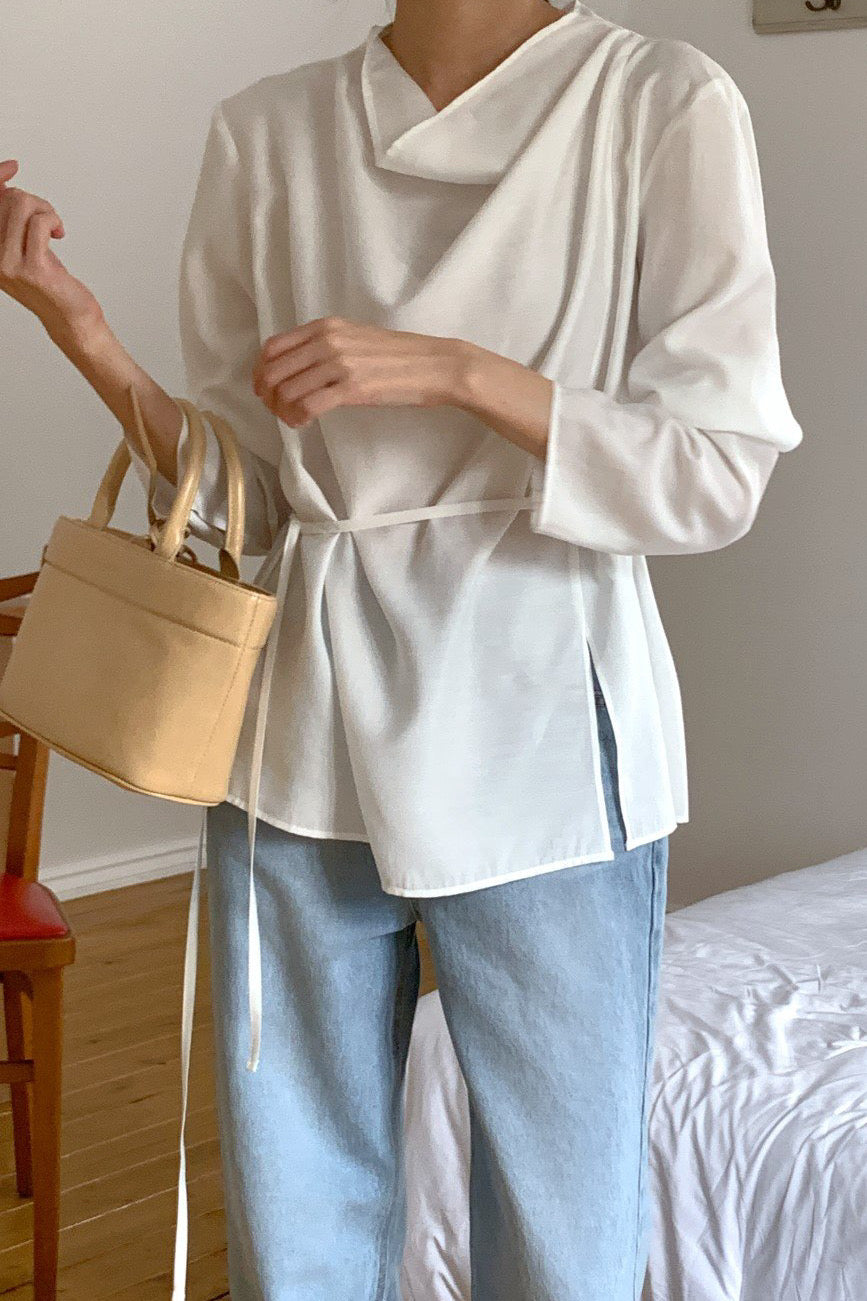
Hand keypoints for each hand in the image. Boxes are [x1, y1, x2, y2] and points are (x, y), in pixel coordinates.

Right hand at [0, 158, 104, 344]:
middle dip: (34, 201)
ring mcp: (8, 264)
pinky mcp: (32, 269)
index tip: (12, 167)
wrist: (69, 319)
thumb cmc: (49, 282)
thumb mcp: (22, 244)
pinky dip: (53, 220)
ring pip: (22, 206)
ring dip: (45, 210)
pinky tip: (59, 234)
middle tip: (48, 218)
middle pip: (7, 200)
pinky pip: (40, 223)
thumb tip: (6, 181)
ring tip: (53, 227)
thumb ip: (10, 217)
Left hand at [251, 316, 471, 427]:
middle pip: (273, 371)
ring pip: (286, 391)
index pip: (273, 347)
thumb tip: (297, 370)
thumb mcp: (356, 339)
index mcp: (326, 327)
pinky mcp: (352, 388)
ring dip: (282, 411)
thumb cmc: (399, 357)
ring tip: (294, 420)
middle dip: (267, 396)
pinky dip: (297, 418)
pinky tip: (304, 424)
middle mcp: (327, 341)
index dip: (260, 372)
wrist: (435, 365)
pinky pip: (306, 406)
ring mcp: (339, 364)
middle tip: (277, 410)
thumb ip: (325, 347)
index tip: (264, 389)